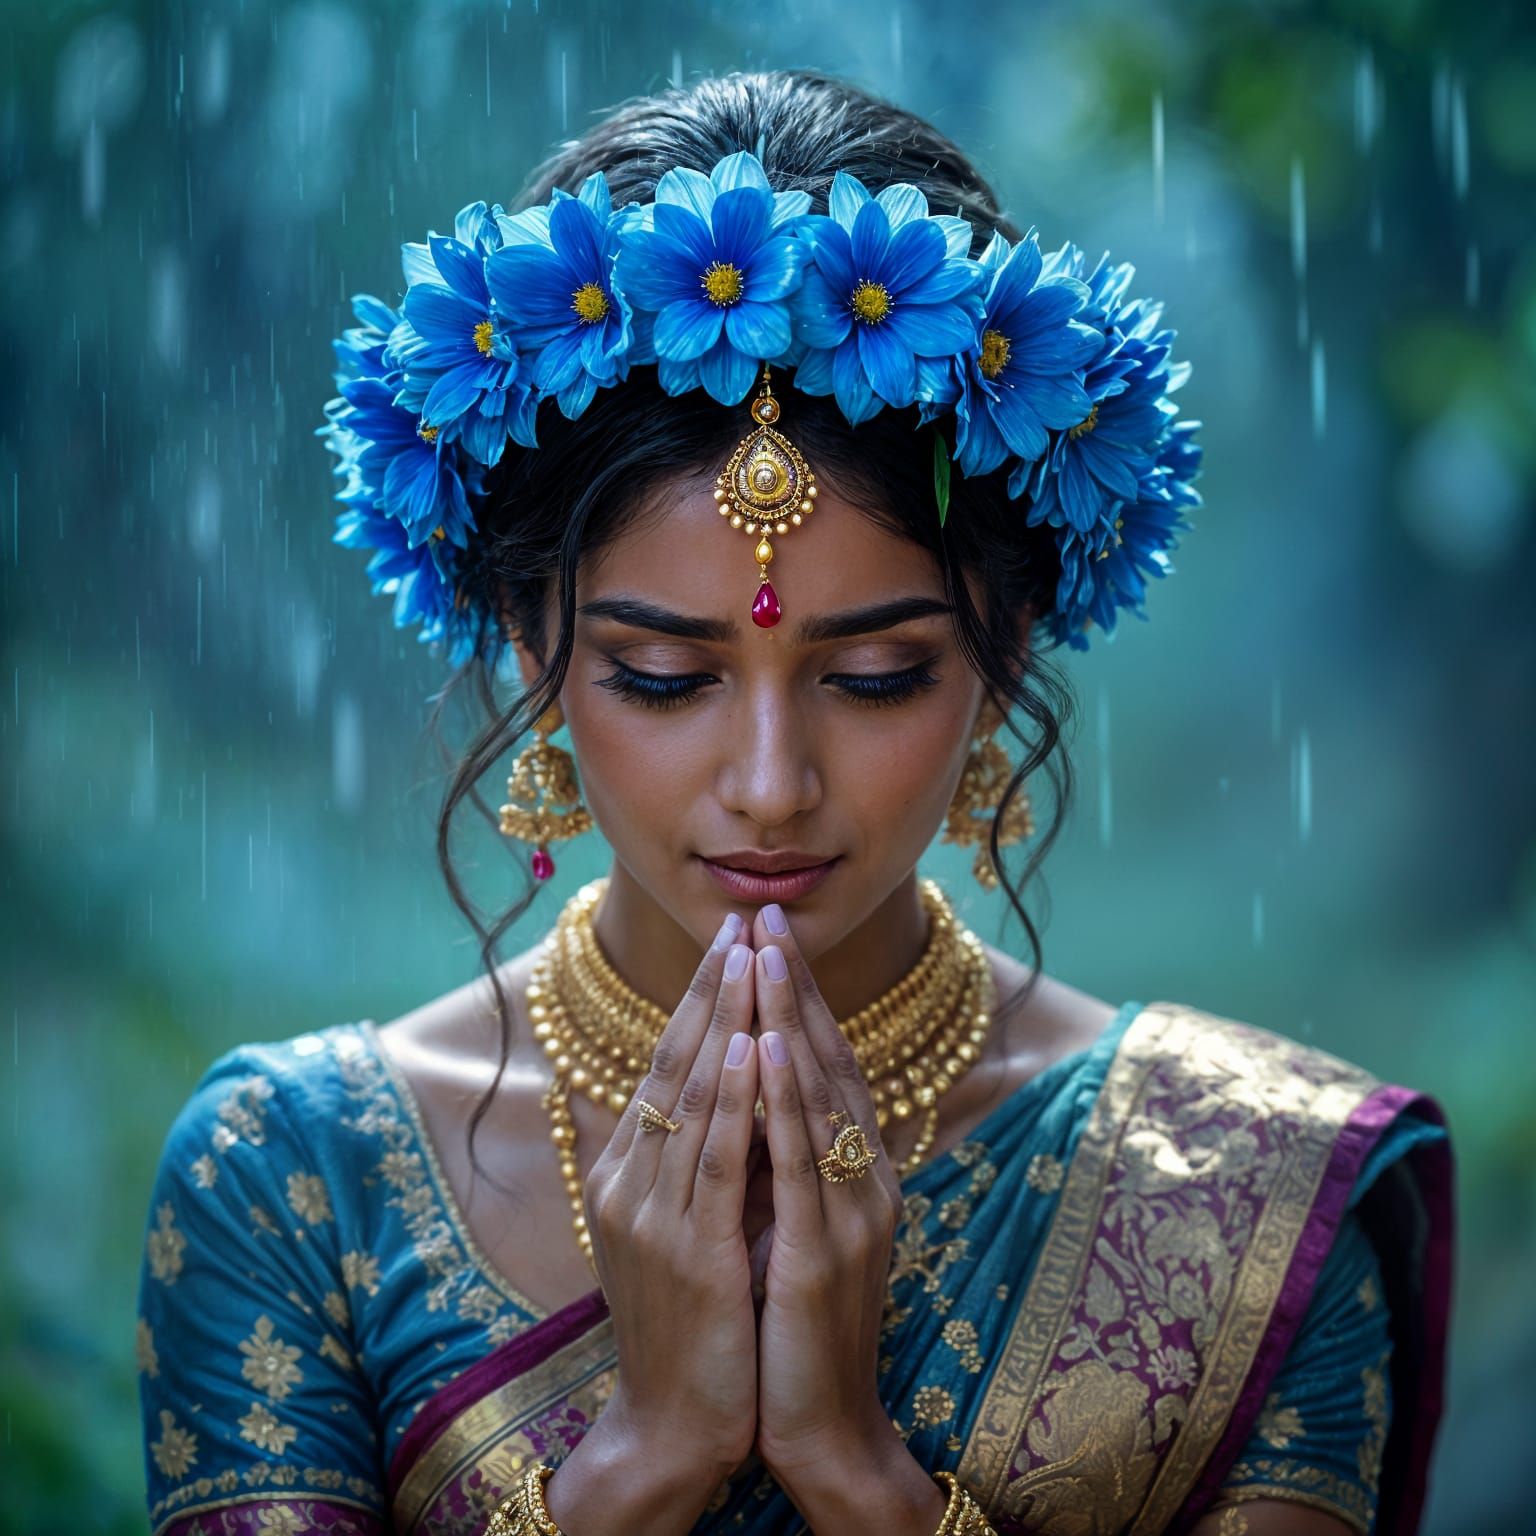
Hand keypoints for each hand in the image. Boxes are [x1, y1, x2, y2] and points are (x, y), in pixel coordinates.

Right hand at [581, 914, 762, 1477]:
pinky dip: (733, 1097)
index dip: (701, 999)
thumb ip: (704, 1158)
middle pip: (675, 1063)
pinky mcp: (688, 1249)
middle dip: (713, 988)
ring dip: (727, 1020)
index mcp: (626, 1171)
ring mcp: (652, 1213)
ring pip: (694, 1095)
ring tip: (751, 956)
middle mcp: (629, 1180)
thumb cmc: (692, 1320)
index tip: (732, 940)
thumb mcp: (687, 1224)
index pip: (667, 1064)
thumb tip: (746, 1083)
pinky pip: (714, 1157)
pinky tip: (752, 1047)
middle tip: (742, 921)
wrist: (675, 1423)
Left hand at [747, 903, 905, 1482]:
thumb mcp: (791, 1226)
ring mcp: (852, 1212)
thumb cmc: (796, 1324)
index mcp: (855, 1172)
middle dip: (794, 985)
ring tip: (764, 953)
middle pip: (828, 1061)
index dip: (800, 997)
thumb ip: (782, 1160)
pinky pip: (805, 1157)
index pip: (826, 1064)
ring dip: (791, 1016)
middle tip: (767, 915)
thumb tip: (745, 1090)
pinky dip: (789, 1095)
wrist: (821, 1425)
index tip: (768, 936)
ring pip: (819, 1093)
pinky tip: (771, 1044)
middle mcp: (865, 1179)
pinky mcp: (826, 1251)